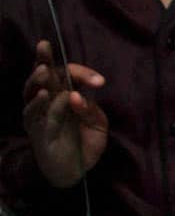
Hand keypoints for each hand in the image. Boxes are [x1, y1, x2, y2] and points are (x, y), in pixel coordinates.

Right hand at [22, 40, 107, 187]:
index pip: (67, 75)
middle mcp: (49, 101)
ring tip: (44, 70)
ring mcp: (40, 116)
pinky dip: (42, 104)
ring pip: (32, 92)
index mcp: (65, 95)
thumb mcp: (97, 123)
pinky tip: (47, 95)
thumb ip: (90, 109)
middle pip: (43, 76)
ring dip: (38, 80)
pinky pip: (36, 116)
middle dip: (43, 59)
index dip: (81, 73)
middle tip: (44, 45)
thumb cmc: (85, 142)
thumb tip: (77, 97)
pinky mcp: (36, 131)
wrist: (77, 170)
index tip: (100, 82)